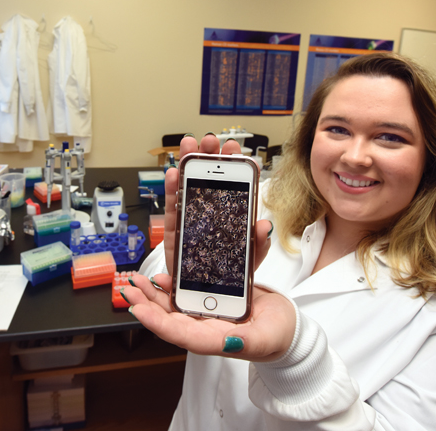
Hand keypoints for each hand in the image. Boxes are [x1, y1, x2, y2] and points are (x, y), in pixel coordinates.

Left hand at [123, 274, 295, 361]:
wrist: (287, 325)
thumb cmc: (278, 336)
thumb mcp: (266, 338)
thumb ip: (247, 342)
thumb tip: (230, 342)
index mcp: (213, 339)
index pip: (178, 333)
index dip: (155, 322)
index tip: (137, 309)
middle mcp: (204, 327)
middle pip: (168, 317)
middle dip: (146, 303)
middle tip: (129, 289)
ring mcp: (206, 312)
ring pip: (173, 304)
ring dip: (153, 293)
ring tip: (136, 281)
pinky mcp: (211, 299)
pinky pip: (187, 292)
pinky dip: (173, 284)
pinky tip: (162, 277)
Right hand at [163, 133, 270, 274]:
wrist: (204, 295)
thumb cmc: (226, 274)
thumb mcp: (249, 260)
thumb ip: (258, 244)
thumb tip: (265, 226)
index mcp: (229, 217)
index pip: (232, 186)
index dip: (232, 166)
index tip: (233, 147)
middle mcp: (208, 214)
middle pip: (207, 181)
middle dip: (207, 157)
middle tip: (208, 140)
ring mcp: (190, 221)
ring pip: (187, 188)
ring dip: (187, 165)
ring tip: (188, 146)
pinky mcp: (175, 233)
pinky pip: (172, 210)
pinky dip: (171, 190)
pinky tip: (173, 173)